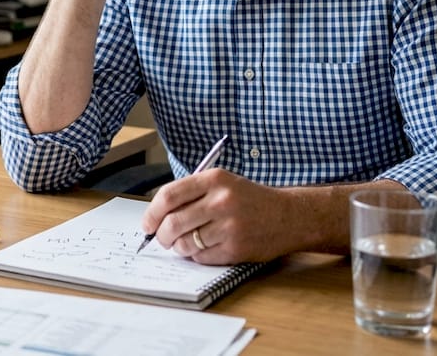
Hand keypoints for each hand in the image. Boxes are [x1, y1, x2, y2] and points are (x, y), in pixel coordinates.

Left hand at [141, 169, 304, 264]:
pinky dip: (197, 256)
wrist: (288, 216)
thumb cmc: (250, 200)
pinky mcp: (236, 248)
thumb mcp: (223, 183)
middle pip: (173, 223)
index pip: (169, 196)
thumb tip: (156, 216)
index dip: (152, 213)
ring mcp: (229, 226)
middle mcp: (221, 201)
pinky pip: (201, 257)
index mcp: (214, 179)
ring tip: (187, 243)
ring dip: (180, 247)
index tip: (147, 224)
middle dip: (161, 236)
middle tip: (162, 239)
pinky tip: (206, 248)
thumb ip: (192, 194)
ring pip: (185, 243)